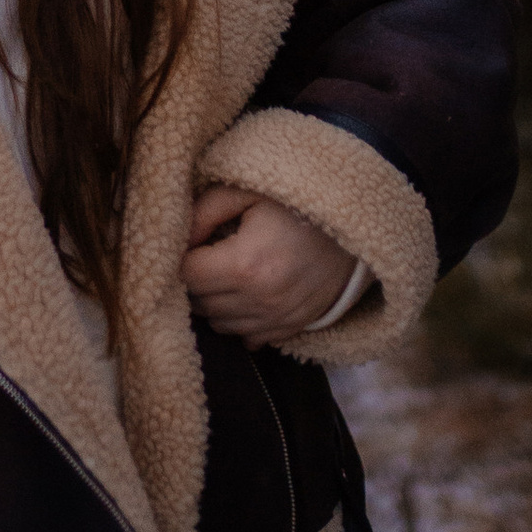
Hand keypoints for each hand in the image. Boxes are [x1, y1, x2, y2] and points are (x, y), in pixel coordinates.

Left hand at [182, 187, 356, 345]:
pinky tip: (248, 295)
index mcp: (245, 264)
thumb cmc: (295, 207)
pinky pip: (247, 338)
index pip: (187, 275)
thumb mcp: (247, 193)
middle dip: (197, 280)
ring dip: (215, 302)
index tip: (193, 244)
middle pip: (200, 302)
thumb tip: (178, 239)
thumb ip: (204, 212)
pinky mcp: (289, 329)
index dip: (182, 257)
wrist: (352, 232)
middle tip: (208, 255)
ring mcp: (276, 320)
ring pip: (218, 324)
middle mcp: (259, 300)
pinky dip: (240, 321)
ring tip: (228, 274)